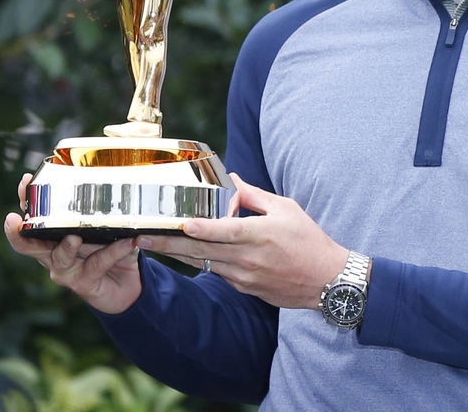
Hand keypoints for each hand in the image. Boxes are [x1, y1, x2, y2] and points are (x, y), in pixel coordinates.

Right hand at [3, 172, 142, 313]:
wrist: (129, 284)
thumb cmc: (112, 249)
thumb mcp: (108, 227)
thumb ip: (106, 213)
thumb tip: (115, 186)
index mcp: (53, 236)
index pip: (34, 217)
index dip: (26, 200)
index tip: (25, 181)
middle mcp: (53, 254)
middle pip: (28, 244)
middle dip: (18, 232)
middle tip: (13, 218)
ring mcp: (65, 271)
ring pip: (59, 258)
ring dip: (66, 247)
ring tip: (74, 237)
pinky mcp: (83, 283)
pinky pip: (97, 264)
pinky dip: (113, 252)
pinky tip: (127, 242)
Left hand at [140, 173, 348, 309]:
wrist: (326, 280)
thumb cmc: (309, 240)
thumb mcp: (286, 209)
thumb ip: (254, 195)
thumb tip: (231, 179)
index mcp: (260, 235)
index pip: (225, 232)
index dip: (200, 228)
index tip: (179, 223)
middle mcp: (248, 258)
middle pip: (202, 250)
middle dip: (169, 242)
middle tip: (142, 236)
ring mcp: (244, 277)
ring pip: (203, 263)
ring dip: (177, 252)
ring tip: (151, 243)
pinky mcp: (244, 287)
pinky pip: (217, 271)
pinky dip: (200, 261)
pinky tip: (183, 252)